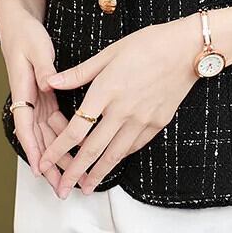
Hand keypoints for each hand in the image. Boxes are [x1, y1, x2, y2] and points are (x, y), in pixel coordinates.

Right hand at [0, 0, 87, 192]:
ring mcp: (37, 97)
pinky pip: (54, 119)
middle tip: (60, 184)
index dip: (33, 148)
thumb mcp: (37, 47)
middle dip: (48, 162)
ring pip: (47, 132)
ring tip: (71, 172)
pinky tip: (76, 145)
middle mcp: (28, 98)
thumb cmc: (26, 33)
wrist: (20, 21)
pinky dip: (64, 133)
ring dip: (57, 152)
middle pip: (37, 137)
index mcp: (22, 88)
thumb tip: (50, 83)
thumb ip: (44, 68)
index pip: (25, 125)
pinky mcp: (46, 93)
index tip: (40, 168)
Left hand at [37, 14, 201, 197]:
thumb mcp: (110, 51)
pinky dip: (121, 156)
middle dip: (74, 171)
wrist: (187, 48)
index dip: (57, 149)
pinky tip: (113, 161)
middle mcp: (122, 109)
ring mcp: (142, 119)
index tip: (44, 162)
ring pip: (115, 154)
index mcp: (106, 90)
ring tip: (86, 186)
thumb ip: (80, 72)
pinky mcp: (158, 122)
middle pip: (93, 149)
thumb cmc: (149, 43)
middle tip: (62, 188)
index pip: (76, 128)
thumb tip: (51, 81)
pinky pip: (135, 146)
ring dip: (98, 173)